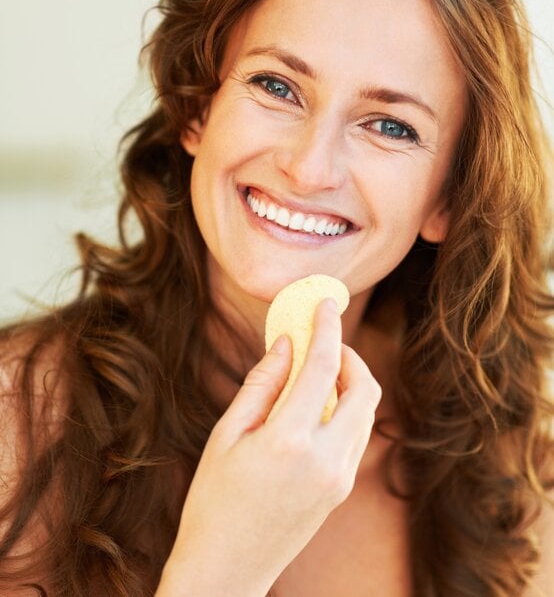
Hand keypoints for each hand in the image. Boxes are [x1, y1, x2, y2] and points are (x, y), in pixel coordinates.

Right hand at [157, 299, 380, 596]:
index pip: (324, 367)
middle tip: (323, 342)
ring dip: (349, 382)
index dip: (327, 327)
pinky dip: (345, 408)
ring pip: (366, 412)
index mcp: (290, 440)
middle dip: (349, 355)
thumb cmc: (213, 500)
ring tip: (314, 372)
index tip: (325, 303)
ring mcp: (340, 477)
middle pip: (365, 388)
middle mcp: (327, 458)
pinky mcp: (342, 490)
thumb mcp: (227, 435)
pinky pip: (356, 434)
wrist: (227, 571)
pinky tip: (315, 406)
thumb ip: (262, 383)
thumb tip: (287, 343)